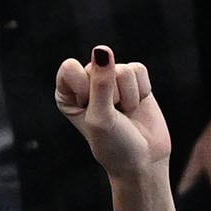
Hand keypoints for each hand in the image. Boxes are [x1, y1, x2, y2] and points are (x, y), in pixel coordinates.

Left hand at [54, 45, 172, 181]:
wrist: (143, 160)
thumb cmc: (113, 144)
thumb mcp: (101, 117)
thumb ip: (100, 83)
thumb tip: (103, 50)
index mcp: (66, 92)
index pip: (70, 69)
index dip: (86, 88)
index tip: (90, 108)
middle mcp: (86, 83)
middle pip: (99, 67)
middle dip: (111, 95)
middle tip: (113, 116)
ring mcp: (111, 81)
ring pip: (122, 69)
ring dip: (128, 95)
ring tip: (125, 112)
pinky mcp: (134, 81)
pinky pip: (139, 70)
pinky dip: (141, 90)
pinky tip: (137, 105)